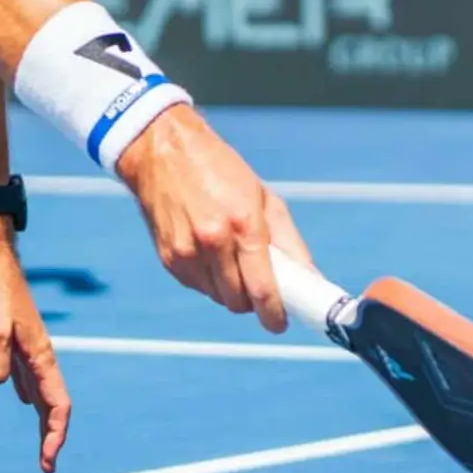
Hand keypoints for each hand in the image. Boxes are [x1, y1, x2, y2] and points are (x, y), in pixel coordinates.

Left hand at [0, 218, 70, 472]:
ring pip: (37, 387)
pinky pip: (21, 371)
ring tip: (38, 439)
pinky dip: (21, 389)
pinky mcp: (7, 332)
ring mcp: (23, 341)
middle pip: (51, 401)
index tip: (47, 462)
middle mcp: (37, 351)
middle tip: (46, 465)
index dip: (55, 435)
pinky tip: (13, 395)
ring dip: (39, 415)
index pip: (58, 404)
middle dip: (50, 434)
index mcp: (40, 353)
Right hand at [116, 106, 314, 331]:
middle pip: (239, 301)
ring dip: (229, 289)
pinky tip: (207, 253)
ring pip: (217, 297)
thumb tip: (310, 278)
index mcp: (243, 224)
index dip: (274, 314)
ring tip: (230, 260)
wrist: (161, 149)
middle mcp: (213, 241)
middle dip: (252, 300)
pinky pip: (196, 286)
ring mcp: (186, 251)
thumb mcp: (262, 196)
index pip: (262, 289)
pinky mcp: (167, 257)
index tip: (279, 323)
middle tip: (257, 284)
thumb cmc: (218, 169)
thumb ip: (288, 241)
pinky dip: (207, 279)